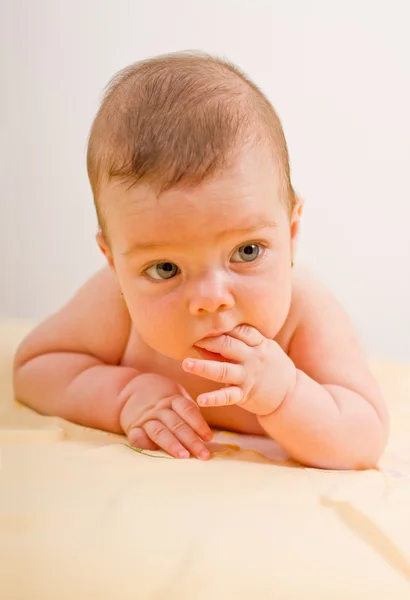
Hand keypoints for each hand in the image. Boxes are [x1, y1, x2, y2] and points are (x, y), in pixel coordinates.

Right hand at [119, 373, 211, 459]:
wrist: (130, 388)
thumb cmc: (161, 396)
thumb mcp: (176, 394)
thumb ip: (189, 410)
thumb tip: (205, 431)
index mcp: (172, 399)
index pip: (188, 410)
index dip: (199, 424)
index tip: (209, 438)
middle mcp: (159, 409)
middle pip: (177, 424)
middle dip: (192, 441)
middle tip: (203, 455)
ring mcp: (145, 418)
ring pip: (160, 432)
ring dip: (172, 445)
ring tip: (184, 456)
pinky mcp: (133, 428)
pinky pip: (137, 437)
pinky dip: (145, 444)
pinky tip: (155, 452)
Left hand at [182, 325, 296, 415]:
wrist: (290, 394)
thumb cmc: (271, 366)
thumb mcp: (262, 349)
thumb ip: (240, 342)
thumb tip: (211, 335)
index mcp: (258, 343)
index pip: (238, 331)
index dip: (220, 327)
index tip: (202, 322)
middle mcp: (252, 358)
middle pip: (228, 346)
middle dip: (208, 341)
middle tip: (188, 337)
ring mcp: (248, 376)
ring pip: (223, 370)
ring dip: (204, 367)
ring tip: (186, 364)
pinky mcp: (245, 394)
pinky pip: (228, 396)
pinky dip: (214, 399)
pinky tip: (201, 400)